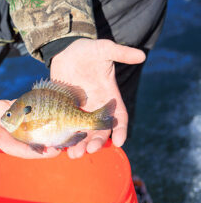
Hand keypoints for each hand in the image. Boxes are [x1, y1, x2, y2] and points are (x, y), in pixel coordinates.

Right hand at [0, 97, 59, 167]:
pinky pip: (25, 106)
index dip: (39, 152)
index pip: (24, 150)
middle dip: (50, 138)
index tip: (55, 151)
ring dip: (48, 121)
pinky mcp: (8, 106)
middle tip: (69, 135)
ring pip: (33, 121)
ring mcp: (10, 119)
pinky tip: (50, 100)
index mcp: (1, 142)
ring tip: (66, 117)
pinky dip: (37, 104)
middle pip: (34, 137)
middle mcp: (10, 132)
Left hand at [50, 39, 145, 157]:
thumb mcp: (104, 49)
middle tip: (89, 150)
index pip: (119, 117)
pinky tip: (60, 146)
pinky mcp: (64, 109)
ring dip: (80, 144)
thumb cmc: (88, 50)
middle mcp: (96, 107)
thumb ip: (120, 53)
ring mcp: (80, 109)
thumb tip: (141, 55)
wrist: (66, 51)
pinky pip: (66, 126)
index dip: (120, 130)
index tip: (118, 142)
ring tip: (74, 154)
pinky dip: (65, 137)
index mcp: (109, 96)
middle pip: (100, 130)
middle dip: (96, 142)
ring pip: (83, 132)